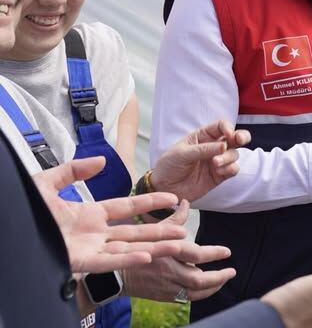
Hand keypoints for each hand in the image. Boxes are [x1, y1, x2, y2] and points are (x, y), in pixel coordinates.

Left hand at [32, 157, 186, 272]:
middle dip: (160, 230)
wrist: (8, 229)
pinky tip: (148, 256)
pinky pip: (109, 262)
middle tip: (184, 229)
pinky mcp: (79, 262)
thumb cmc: (24, 211)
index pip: (127, 207)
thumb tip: (102, 160)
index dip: (150, 203)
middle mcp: (94, 234)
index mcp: (89, 214)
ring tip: (178, 245)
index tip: (173, 199)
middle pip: (135, 231)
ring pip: (129, 249)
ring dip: (154, 247)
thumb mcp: (46, 183)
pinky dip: (129, 260)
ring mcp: (89, 249)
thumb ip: (74, 171)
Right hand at [121, 201, 235, 301]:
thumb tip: (186, 202)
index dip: (214, 253)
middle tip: (232, 271)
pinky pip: (187, 299)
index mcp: (167, 252)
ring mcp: (166, 287)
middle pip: (199, 279)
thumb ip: (175, 218)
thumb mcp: (154, 230)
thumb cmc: (135, 248)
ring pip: (195, 292)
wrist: (115, 274)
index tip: (227, 252)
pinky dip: (201, 294)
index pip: (196, 254)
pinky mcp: (163, 296)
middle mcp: (168, 272)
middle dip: (219, 276)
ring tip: (224, 279)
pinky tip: (209, 288)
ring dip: (214, 287)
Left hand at [152, 120, 250, 201]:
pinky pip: (233, 169)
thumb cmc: (169, 166)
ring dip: (228, 157)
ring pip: (234, 154)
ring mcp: (217, 161)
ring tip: (215, 163)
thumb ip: (203, 149)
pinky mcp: (220, 175)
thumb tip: (224, 145)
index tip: (228, 134)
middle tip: (239, 140)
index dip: (227, 127)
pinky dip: (230, 169)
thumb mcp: (181, 154)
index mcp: (202, 136)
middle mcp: (213, 147)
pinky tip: (219, 171)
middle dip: (241, 136)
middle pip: (235, 137)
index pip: (221, 126)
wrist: (164, 189)